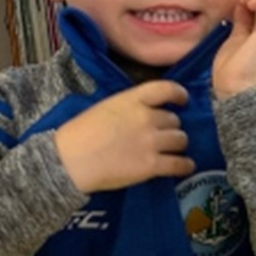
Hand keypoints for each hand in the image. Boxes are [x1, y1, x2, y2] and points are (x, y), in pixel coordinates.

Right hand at [54, 80, 192, 192]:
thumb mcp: (106, 107)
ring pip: (181, 139)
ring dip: (177, 144)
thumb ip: (129, 107)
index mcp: (132, 100)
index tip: (182, 100)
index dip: (179, 94)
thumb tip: (147, 113)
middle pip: (174, 119)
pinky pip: (180, 164)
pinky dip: (185, 166)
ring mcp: (151, 142)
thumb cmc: (80, 134)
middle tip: (162, 135)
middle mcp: (146, 118)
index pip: (165, 89)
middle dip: (170, 127)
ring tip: (171, 150)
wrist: (70, 161)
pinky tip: (185, 166)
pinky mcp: (152, 165)